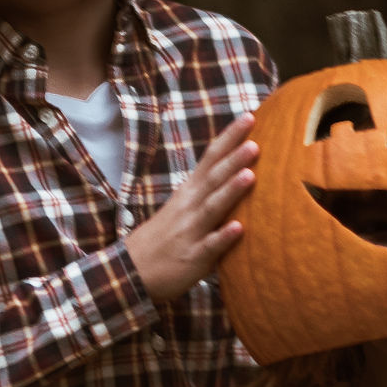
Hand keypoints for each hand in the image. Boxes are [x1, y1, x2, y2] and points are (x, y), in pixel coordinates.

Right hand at [126, 115, 256, 302]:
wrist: (131, 271)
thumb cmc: (164, 238)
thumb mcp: (183, 207)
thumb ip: (208, 191)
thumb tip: (237, 171)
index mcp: (190, 192)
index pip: (211, 158)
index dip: (230, 137)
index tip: (251, 115)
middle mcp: (190, 206)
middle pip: (213, 177)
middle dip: (234, 157)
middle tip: (255, 139)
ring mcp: (191, 231)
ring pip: (212, 207)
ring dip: (230, 190)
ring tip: (251, 174)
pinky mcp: (193, 257)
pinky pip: (210, 246)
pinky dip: (224, 236)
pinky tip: (239, 228)